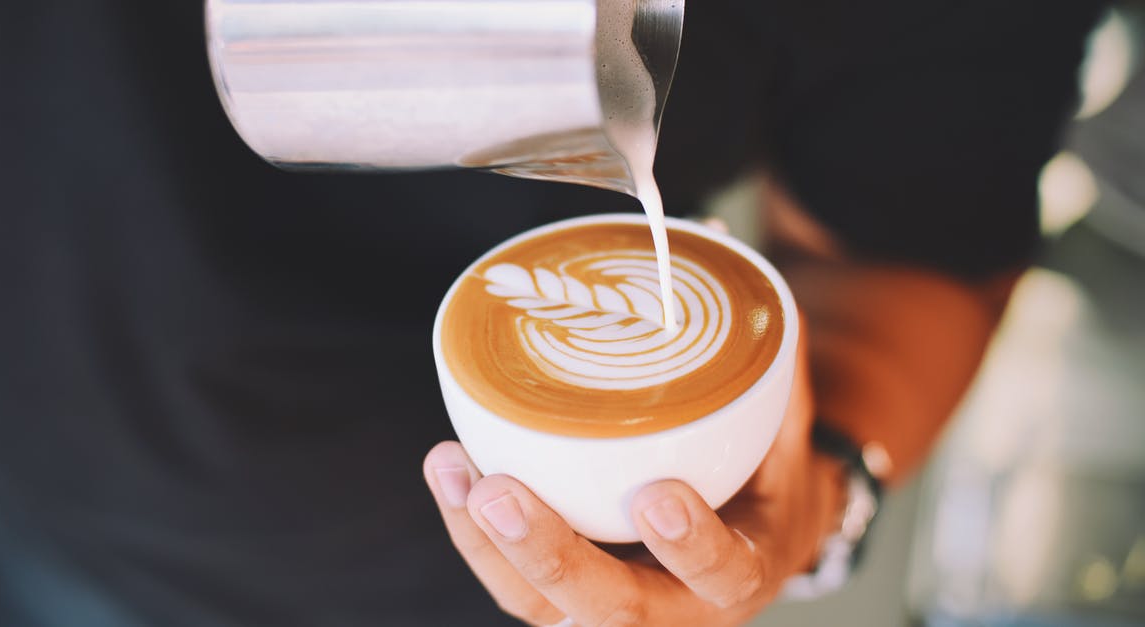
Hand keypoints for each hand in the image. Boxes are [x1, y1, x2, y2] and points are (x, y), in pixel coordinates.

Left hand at [423, 335, 846, 625]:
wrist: (753, 529)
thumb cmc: (765, 467)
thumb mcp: (786, 418)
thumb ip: (762, 349)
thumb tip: (716, 236)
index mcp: (742, 570)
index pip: (723, 574)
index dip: (691, 547)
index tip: (658, 496)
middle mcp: (677, 610)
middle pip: (609, 611)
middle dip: (550, 557)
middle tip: (501, 494)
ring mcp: (613, 606)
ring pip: (543, 606)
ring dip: (490, 546)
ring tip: (455, 470)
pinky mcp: (565, 595)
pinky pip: (512, 582)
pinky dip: (472, 532)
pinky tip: (450, 468)